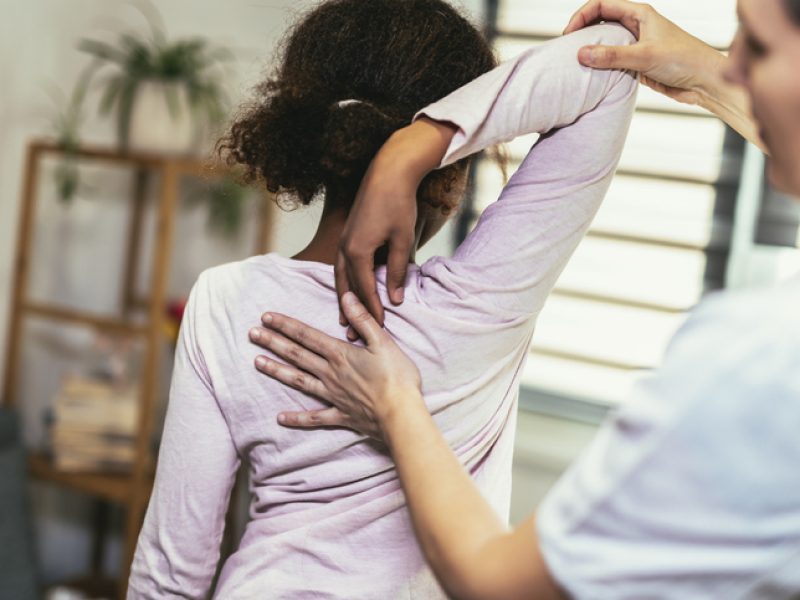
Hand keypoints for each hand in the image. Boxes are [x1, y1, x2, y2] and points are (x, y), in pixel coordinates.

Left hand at [249, 292, 423, 440]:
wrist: (402, 414)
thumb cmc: (397, 377)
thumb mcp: (383, 342)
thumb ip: (362, 319)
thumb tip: (347, 296)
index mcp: (341, 354)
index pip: (307, 336)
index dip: (286, 325)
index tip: (266, 317)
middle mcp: (331, 374)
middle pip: (297, 356)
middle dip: (273, 343)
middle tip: (252, 334)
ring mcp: (333, 396)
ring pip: (299, 381)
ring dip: (277, 371)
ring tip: (257, 363)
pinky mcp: (341, 415)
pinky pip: (315, 417)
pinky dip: (297, 418)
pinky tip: (280, 418)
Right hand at [336, 118, 455, 334]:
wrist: (388, 171)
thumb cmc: (398, 203)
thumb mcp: (403, 239)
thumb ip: (398, 271)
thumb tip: (395, 299)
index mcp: (358, 252)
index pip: (365, 290)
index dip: (373, 311)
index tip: (379, 330)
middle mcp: (345, 248)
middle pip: (347, 288)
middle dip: (352, 312)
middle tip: (352, 335)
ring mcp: (343, 240)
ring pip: (340, 277)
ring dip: (343, 298)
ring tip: (344, 317)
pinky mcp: (347, 234)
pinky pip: (341, 265)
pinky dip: (344, 281)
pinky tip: (347, 289)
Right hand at [563, 0, 724, 106]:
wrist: (704, 82)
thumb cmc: (684, 60)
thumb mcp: (644, 56)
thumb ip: (612, 56)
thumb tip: (581, 53)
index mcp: (639, 14)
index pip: (602, 5)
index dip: (582, 15)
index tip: (569, 34)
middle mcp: (636, 27)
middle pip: (600, 22)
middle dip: (582, 32)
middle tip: (567, 49)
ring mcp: (635, 46)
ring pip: (605, 43)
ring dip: (590, 52)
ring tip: (575, 64)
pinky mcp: (636, 64)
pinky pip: (611, 62)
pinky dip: (600, 68)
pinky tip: (591, 77)